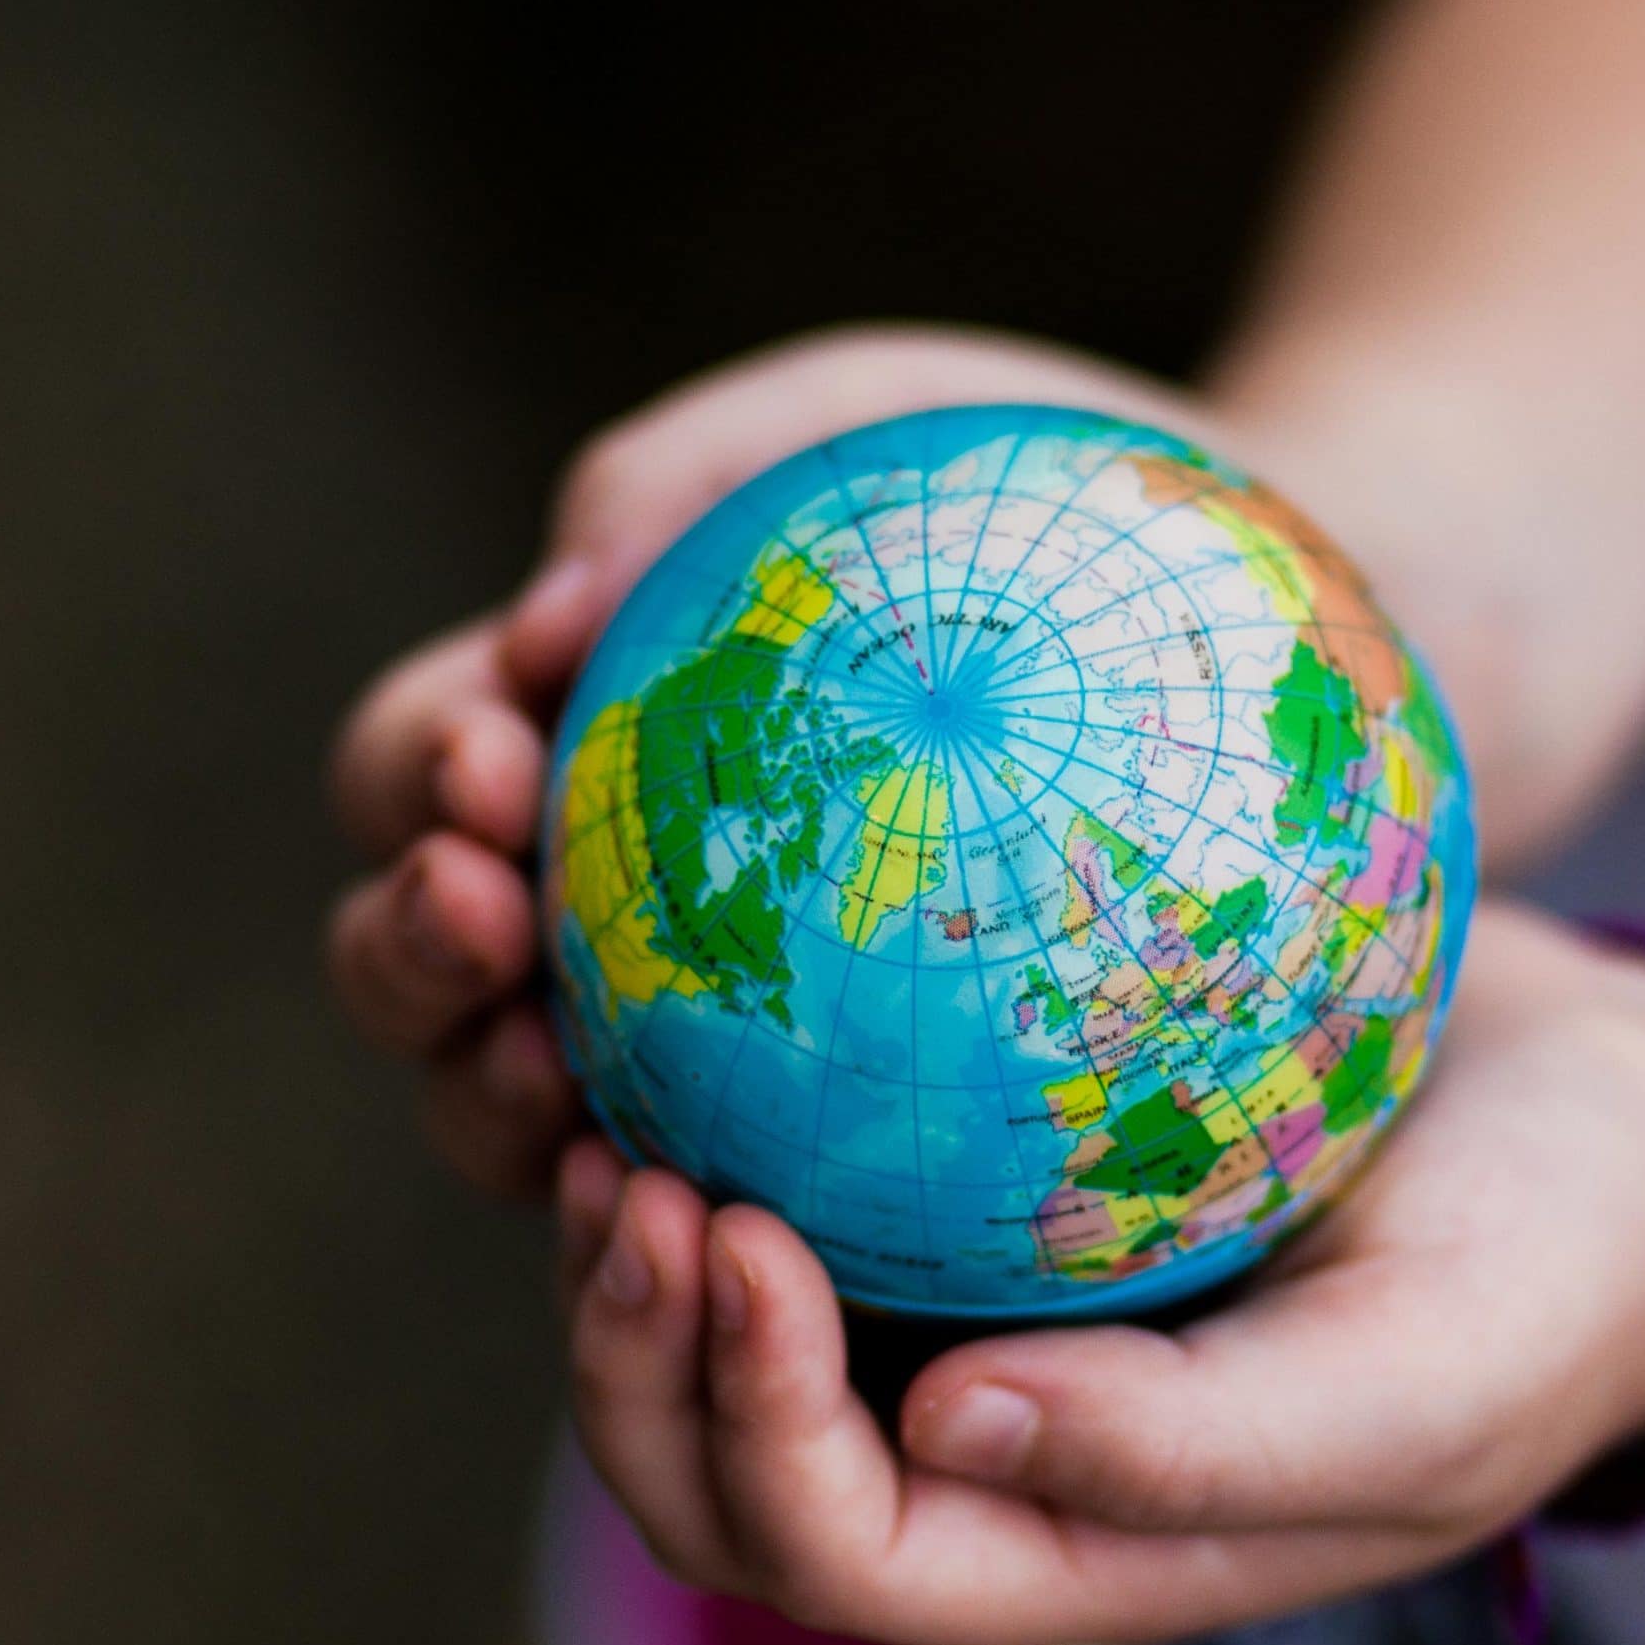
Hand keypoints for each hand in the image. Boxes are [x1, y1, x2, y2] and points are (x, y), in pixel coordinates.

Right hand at [323, 324, 1240, 1198]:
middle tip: (489, 919)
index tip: (497, 759)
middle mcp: (589, 906)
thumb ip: (691, 474)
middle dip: (407, 959)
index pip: (427, 769)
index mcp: (570, 743)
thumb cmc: (1023, 499)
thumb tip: (556, 611)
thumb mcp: (861, 417)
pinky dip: (695, 1227)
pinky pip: (722, 1212)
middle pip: (414, 967)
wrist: (1237, 621)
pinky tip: (753, 1220)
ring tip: (579, 1103)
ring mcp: (683, 1043)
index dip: (416, 778)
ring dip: (505, 1112)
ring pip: (522, 1121)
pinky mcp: (812, 1152)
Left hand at [555, 903, 1644, 1644]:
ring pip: (730, 1311)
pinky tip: (697, 954)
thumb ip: (1204, 1454)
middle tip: (608, 1162)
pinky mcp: (987, 1170)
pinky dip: (726, 1089)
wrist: (1610, 1126)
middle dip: (628, 1343)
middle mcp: (990, 1436)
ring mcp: (978, 1302)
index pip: (836, 1540)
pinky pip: (816, 1147)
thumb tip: (944, 1432)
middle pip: (724, 1455)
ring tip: (589, 1078)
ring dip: (634, 1232)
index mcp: (1071, 1536)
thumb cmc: (1550, 1270)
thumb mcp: (1427, 1377)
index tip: (729, 1218)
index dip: (739, 1419)